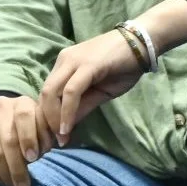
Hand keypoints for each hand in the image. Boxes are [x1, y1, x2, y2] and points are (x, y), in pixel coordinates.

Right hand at [0, 95, 54, 185]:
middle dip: (17, 167)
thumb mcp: (44, 128)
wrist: (5, 124)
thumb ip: (51, 133)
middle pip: (8, 139)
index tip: (34, 159)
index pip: (24, 117)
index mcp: (22, 103)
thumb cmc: (32, 131)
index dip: (29, 138)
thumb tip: (62, 140)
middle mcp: (0, 106)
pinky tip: (2, 181)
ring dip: (5, 173)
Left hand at [40, 29, 146, 145]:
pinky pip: (71, 91)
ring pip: (53, 92)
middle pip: (45, 93)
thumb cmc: (123, 66)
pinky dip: (66, 111)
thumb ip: (84, 105)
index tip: (53, 135)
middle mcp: (64, 61)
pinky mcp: (87, 65)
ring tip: (60, 137)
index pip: (47, 92)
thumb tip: (69, 125)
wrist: (141, 44)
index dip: (47, 115)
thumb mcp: (101, 91)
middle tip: (54, 141)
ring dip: (54, 118)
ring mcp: (73, 61)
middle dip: (47, 119)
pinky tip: (67, 127)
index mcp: (64, 65)